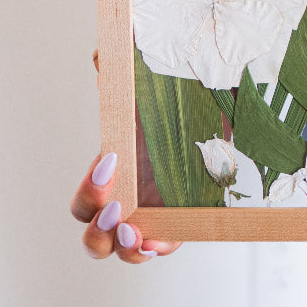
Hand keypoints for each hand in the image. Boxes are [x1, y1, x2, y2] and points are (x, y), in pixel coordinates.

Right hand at [71, 51, 181, 262]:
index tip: (110, 166)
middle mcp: (130, 200)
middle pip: (93, 235)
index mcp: (115, 176)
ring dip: (124, 248)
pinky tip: (161, 241)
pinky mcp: (182, 221)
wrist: (222, 111)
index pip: (84, 201)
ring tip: (137, 234)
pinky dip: (158, 248)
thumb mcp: (152, 91)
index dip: (89, 194)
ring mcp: (155, 214)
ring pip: (123, 250)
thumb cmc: (179, 104)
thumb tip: (100, 56)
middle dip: (97, 230)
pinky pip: (164, 245)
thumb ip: (121, 75)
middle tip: (117, 211)